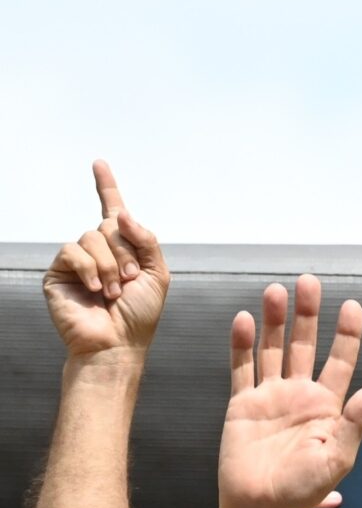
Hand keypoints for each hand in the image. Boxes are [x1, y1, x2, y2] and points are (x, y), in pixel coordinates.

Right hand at [43, 162, 167, 362]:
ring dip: (109, 265)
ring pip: (91, 237)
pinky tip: (96, 288)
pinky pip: (72, 251)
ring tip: (113, 291)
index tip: (99, 164)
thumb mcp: (157, 275)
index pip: (113, 212)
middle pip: (108, 226)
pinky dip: (88, 268)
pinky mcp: (59, 270)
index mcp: (124, 251)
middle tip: (130, 280)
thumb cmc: (138, 316)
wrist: (116, 344)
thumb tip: (122, 214)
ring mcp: (78, 260)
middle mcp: (99, 251)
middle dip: (125, 253)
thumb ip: (147, 241)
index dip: (107, 188)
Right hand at [219, 278, 361, 507]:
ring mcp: (270, 397)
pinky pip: (242, 368)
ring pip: (273, 350)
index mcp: (328, 408)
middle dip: (307, 315)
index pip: (340, 362)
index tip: (352, 307)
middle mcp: (300, 396)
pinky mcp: (242, 404)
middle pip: (304, 345)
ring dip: (275, 321)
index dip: (347, 335)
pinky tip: (247, 320)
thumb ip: (356, 422)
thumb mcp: (339, 458)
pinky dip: (243, 344)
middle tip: (309, 282)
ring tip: (277, 291)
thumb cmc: (303, 490)